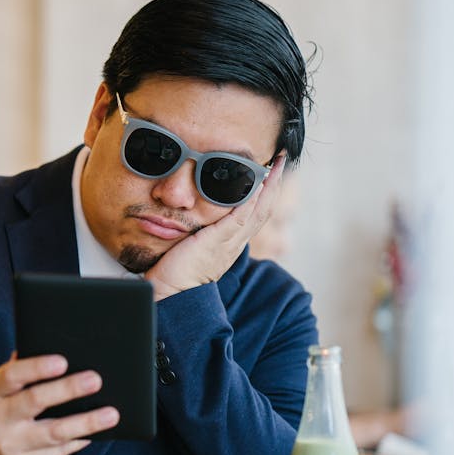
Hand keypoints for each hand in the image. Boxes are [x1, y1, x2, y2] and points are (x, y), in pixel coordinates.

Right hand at [0, 353, 118, 454]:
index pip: (11, 376)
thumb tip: (48, 344)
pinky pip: (60, 452)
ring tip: (111, 414)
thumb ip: (20, 373)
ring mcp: (11, 447)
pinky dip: (80, 440)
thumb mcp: (2, 393)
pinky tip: (96, 432)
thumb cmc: (4, 414)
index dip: (36, 368)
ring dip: (86, 422)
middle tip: (95, 380)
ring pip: (55, 433)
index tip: (63, 361)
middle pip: (35, 401)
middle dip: (67, 389)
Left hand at [145, 154, 285, 300]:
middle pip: (265, 208)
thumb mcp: (193, 245)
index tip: (271, 171)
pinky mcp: (218, 241)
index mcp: (232, 242)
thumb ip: (199, 231)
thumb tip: (193, 214)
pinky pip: (241, 216)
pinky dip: (251, 198)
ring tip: (276, 163)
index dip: (266, 192)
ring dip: (269, 185)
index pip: (255, 213)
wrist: (171, 295)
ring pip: (259, 210)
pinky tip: (257, 181)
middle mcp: (236, 242)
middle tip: (281, 159)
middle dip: (275, 183)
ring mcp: (230, 242)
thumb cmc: (176, 272)